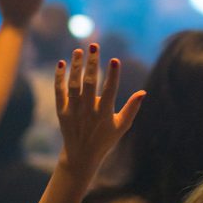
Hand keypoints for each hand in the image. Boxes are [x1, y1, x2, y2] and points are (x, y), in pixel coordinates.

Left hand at [55, 44, 144, 176]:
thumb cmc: (105, 139)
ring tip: (79, 50)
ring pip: (73, 85)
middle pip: (90, 84)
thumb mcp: (122, 126)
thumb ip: (132, 108)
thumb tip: (143, 92)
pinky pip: (59, 92)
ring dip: (76, 67)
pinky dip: (59, 78)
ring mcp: (73, 111)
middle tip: (94, 46)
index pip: (110, 91)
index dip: (113, 75)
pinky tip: (61, 63)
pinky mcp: (62, 112)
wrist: (81, 156)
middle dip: (92, 64)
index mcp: (104, 114)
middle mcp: (88, 111)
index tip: (115, 60)